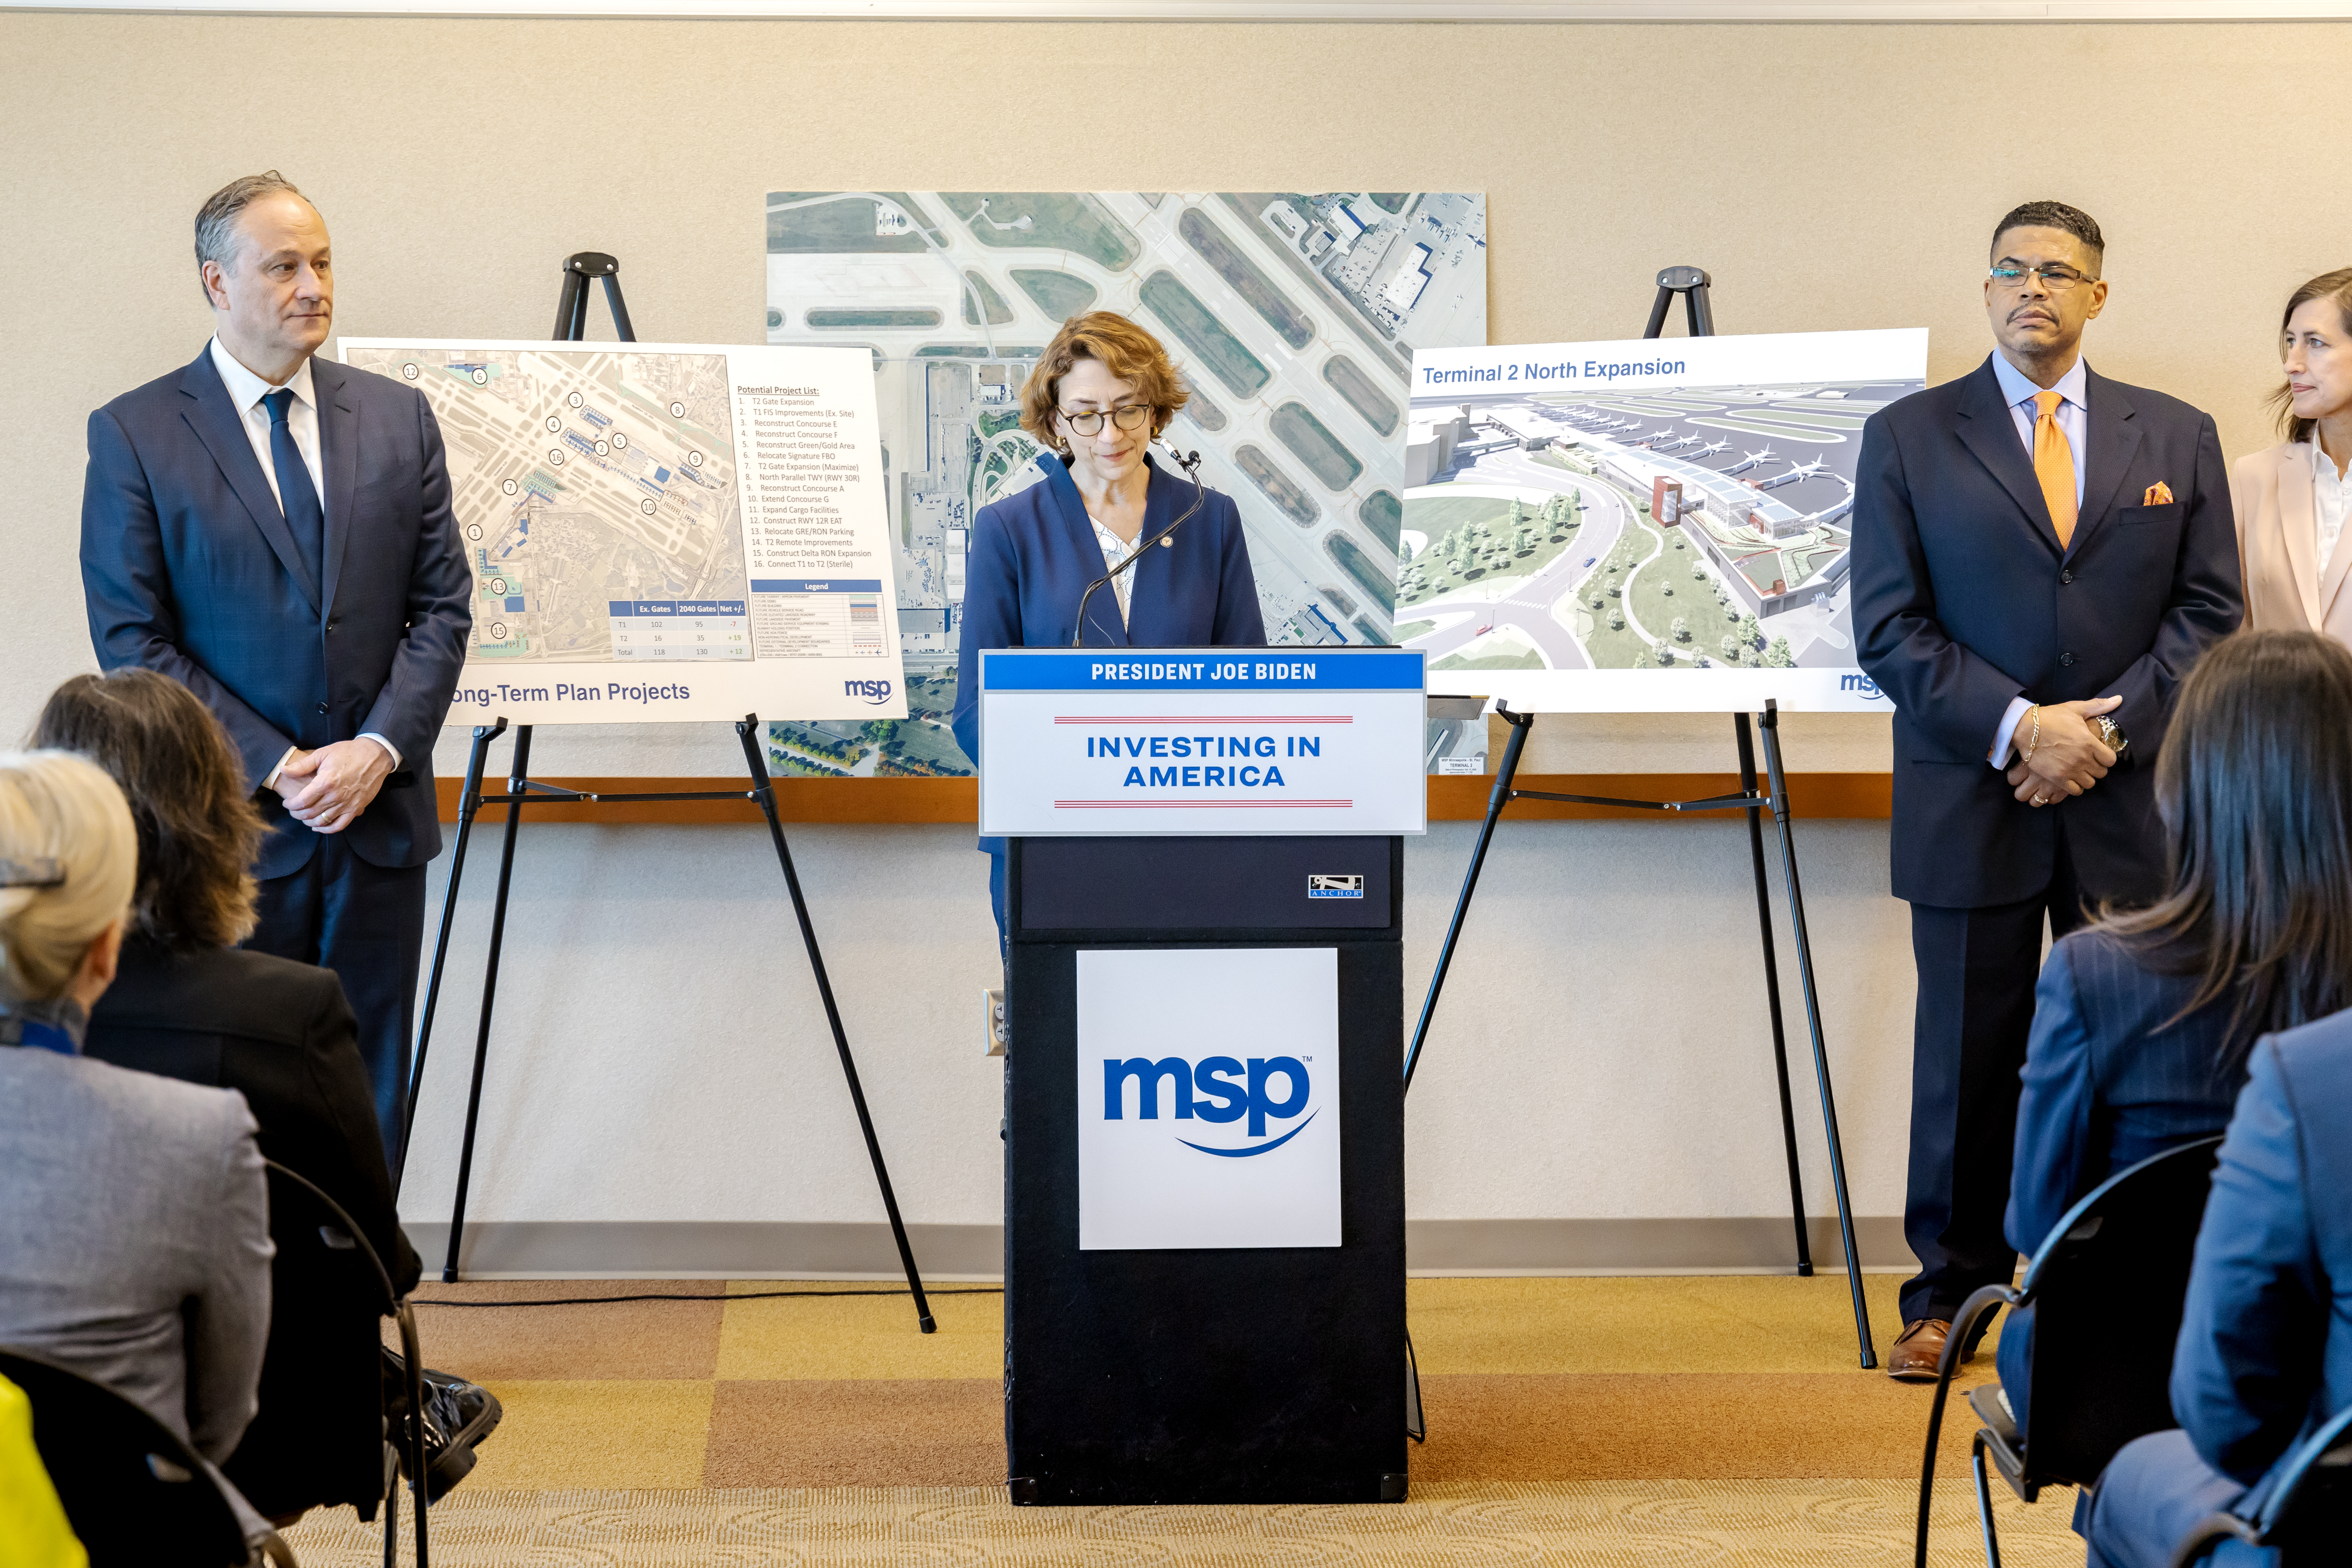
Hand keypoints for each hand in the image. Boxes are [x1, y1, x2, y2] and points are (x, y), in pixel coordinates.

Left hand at [276, 739, 392, 833]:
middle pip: (309, 813)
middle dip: (297, 814)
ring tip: (304, 816)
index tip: (287, 802)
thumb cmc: (348, 752)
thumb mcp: (323, 753)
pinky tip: (319, 827)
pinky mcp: (356, 808)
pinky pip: (339, 826)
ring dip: (308, 822)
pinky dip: (326, 829)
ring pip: (321, 821)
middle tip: (293, 810)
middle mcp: (335, 796)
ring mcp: (347, 804)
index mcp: (325, 782)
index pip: (301, 801)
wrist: (375, 755)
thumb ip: (302, 765)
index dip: (290, 805)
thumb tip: (283, 770)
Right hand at [2005, 696, 2120, 806]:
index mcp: (2089, 742)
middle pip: (2101, 773)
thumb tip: (2119, 699)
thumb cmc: (2050, 717)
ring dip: (2086, 778)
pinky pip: (2075, 791)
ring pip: (2089, 783)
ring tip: (2080, 771)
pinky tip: (2071, 779)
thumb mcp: (2075, 708)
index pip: (2111, 760)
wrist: (2024, 729)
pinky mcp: (2057, 778)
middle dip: (2097, 768)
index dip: (2107, 758)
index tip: (2100, 755)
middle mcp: (2082, 758)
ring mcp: (2070, 769)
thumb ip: (2099, 706)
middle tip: (2089, 762)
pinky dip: (2075, 787)